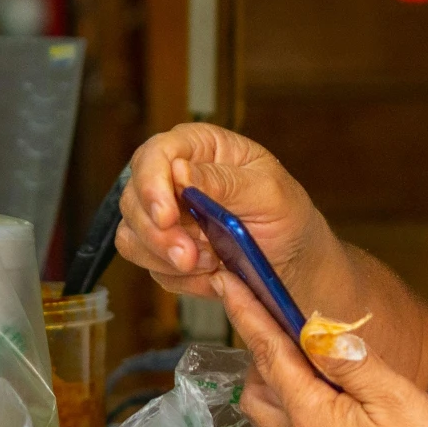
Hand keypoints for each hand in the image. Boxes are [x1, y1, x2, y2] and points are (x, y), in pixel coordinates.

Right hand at [114, 124, 333, 299]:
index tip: (166, 216)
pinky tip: (213, 274)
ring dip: (166, 258)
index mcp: (201, 148)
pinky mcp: (165, 251)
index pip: (156, 153)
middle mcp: (175, 178)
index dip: (151, 183)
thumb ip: (225, 181)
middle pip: (133, 197)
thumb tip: (178, 172)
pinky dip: (181, 278)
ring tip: (211, 264)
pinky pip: (151, 267)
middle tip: (189, 256)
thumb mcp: (270, 193)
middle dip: (157, 233)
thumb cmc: (288, 218)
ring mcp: (167, 217)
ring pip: (132, 235)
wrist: (295, 265)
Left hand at [215, 270, 427, 426]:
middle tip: (277, 322)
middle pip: (257, 387)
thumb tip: (317, 329)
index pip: (267, 352)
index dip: (245, 313)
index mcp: (311, 415)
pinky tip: (328, 407)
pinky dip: (296, 411)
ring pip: (272, 415)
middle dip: (259, 351)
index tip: (228, 284)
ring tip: (306, 363)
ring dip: (277, 384)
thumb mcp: (395, 399)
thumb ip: (352, 362)